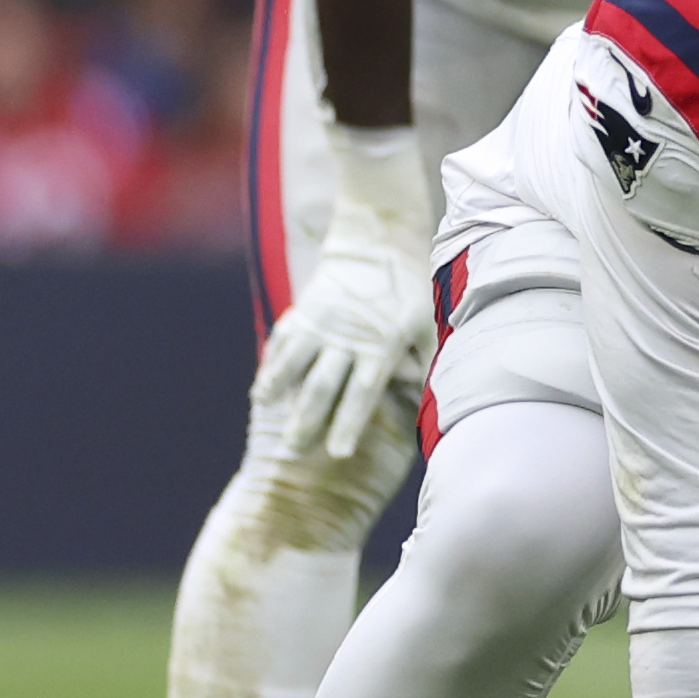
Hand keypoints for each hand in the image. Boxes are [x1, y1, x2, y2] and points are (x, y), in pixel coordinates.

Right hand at [248, 229, 437, 466]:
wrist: (376, 244)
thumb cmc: (407, 291)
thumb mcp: (426, 324)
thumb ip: (426, 363)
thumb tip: (436, 401)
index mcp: (381, 345)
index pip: (363, 394)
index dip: (349, 425)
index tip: (338, 453)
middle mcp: (348, 339)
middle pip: (324, 387)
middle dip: (309, 421)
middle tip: (296, 451)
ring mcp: (321, 325)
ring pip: (295, 365)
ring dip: (281, 393)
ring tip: (271, 421)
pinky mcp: (303, 312)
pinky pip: (282, 344)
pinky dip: (271, 368)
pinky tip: (262, 393)